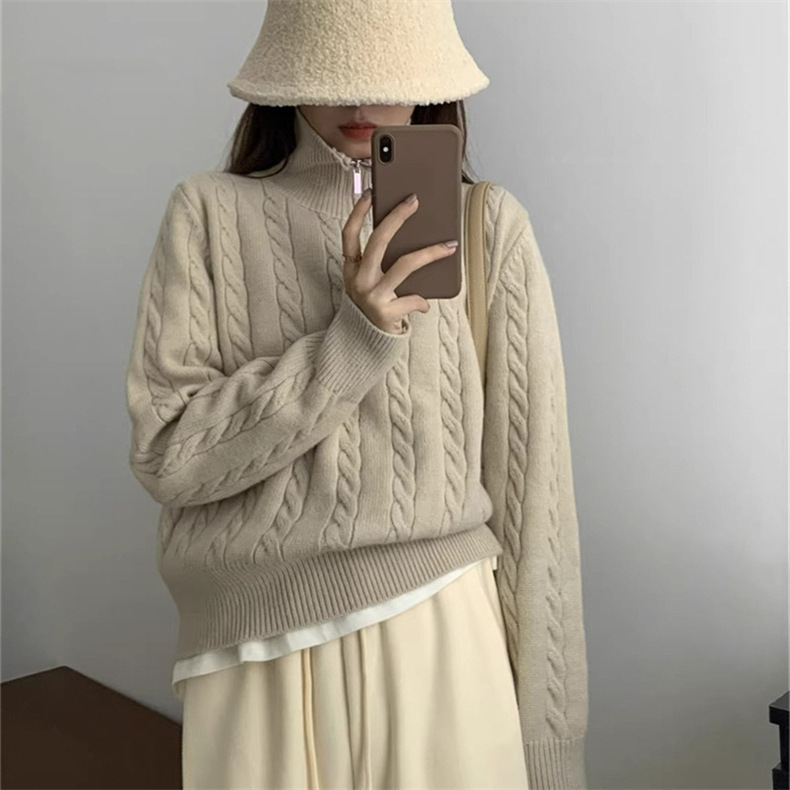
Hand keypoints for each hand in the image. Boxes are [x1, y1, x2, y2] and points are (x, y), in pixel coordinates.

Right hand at [341, 189, 458, 334]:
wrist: (365, 342)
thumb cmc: (374, 305)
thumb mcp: (370, 282)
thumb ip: (382, 263)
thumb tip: (414, 237)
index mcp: (352, 268)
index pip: (349, 234)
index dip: (358, 212)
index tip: (371, 192)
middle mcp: (358, 279)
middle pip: (378, 240)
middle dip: (397, 217)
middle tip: (414, 201)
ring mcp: (371, 295)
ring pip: (404, 265)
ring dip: (430, 253)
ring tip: (449, 246)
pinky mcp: (385, 312)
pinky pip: (413, 298)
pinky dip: (422, 301)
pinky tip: (425, 305)